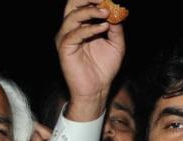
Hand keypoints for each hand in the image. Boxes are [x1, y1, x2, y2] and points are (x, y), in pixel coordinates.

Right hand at [56, 0, 124, 121]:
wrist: (97, 89)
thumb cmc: (104, 68)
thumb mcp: (116, 44)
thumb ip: (116, 28)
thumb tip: (117, 12)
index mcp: (81, 25)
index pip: (84, 3)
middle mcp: (71, 28)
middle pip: (73, 3)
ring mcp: (66, 37)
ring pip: (73, 16)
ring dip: (91, 11)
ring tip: (107, 12)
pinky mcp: (64, 48)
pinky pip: (75, 33)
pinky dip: (90, 28)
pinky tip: (103, 27)